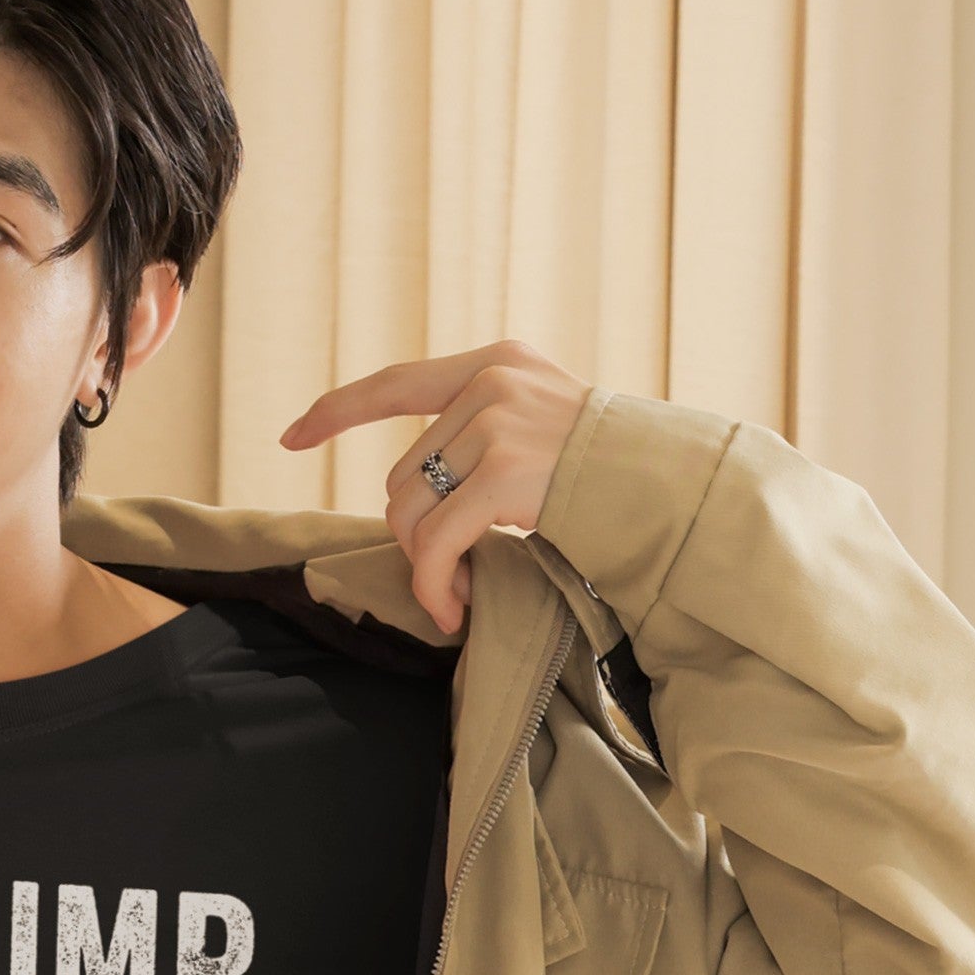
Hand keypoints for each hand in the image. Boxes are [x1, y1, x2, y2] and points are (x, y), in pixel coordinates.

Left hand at [278, 340, 589, 634]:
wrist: (683, 487)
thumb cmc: (619, 479)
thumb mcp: (548, 430)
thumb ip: (486, 435)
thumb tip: (416, 490)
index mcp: (499, 365)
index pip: (399, 382)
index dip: (339, 410)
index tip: (292, 436)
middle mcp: (493, 383)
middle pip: (402, 475)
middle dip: (414, 537)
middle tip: (450, 578)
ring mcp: (498, 422)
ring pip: (410, 512)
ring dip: (426, 567)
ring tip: (459, 594)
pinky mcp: (505, 471)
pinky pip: (435, 543)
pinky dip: (435, 586)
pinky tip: (456, 610)